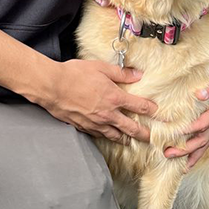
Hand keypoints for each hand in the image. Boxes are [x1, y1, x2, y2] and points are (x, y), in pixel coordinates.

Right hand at [35, 59, 158, 143]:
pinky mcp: (84, 127)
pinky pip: (99, 135)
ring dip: (125, 139)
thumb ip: (120, 73)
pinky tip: (108, 136)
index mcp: (114, 97)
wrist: (53, 87)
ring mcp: (96, 123)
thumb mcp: (100, 67)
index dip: (150, 109)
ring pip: (115, 136)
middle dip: (143, 133)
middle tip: (151, 137)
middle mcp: (108, 114)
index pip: (138, 106)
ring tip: (130, 141)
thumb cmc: (74, 74)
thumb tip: (137, 74)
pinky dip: (107, 137)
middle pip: (131, 128)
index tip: (156, 111)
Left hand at [163, 39, 208, 168]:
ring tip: (176, 165)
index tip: (174, 135)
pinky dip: (195, 147)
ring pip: (204, 142)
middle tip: (168, 155)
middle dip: (187, 150)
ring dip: (190, 153)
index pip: (204, 124)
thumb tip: (200, 95)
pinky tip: (186, 155)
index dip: (189, 130)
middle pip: (203, 139)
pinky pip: (204, 136)